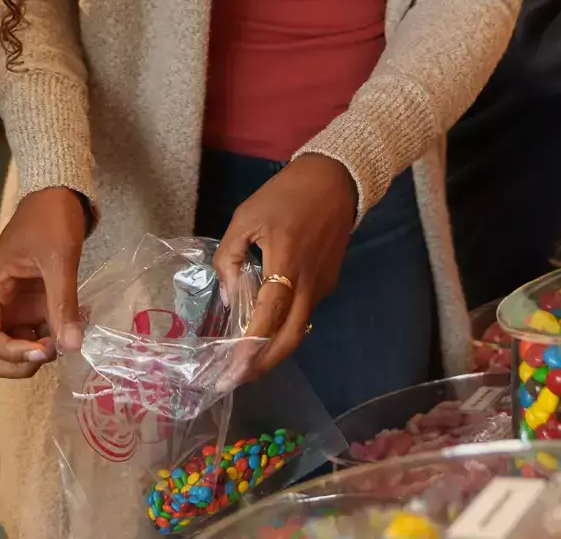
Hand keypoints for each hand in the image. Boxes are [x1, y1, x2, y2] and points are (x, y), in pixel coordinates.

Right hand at [0, 186, 86, 377]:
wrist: (60, 194)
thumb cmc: (51, 219)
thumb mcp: (58, 259)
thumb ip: (63, 302)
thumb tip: (71, 346)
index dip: (7, 352)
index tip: (41, 349)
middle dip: (16, 362)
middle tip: (50, 349)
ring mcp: (18, 307)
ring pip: (13, 350)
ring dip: (37, 355)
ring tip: (67, 337)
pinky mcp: (36, 305)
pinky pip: (37, 335)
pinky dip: (54, 339)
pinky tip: (77, 326)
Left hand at [213, 153, 356, 383]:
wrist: (334, 181)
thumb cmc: (284, 195)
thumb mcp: (245, 217)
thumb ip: (230, 256)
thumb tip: (227, 292)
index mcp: (285, 264)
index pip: (268, 316)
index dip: (250, 346)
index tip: (233, 370)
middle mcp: (308, 283)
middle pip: (290, 337)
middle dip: (265, 363)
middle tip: (240, 378)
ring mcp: (322, 285)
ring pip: (299, 328)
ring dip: (276, 348)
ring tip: (249, 358)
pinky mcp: (329, 282)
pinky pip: (305, 312)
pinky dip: (287, 326)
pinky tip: (268, 326)